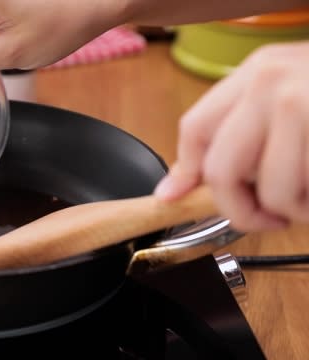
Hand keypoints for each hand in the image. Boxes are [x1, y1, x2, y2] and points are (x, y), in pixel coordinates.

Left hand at [154, 40, 308, 231]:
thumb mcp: (288, 97)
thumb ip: (241, 134)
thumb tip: (178, 187)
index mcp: (255, 72)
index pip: (196, 128)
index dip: (186, 172)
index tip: (176, 198)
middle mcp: (271, 82)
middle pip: (221, 167)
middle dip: (239, 208)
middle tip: (265, 216)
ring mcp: (302, 103)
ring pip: (270, 189)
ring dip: (292, 209)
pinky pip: (303, 193)